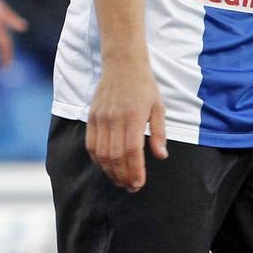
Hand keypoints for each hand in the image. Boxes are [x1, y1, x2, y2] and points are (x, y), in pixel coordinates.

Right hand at [86, 57, 167, 191]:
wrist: (123, 64)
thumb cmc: (144, 86)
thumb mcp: (158, 107)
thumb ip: (159, 133)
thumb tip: (161, 156)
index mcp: (133, 116)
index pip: (132, 150)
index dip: (135, 170)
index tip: (139, 184)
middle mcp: (114, 119)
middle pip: (115, 156)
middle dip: (123, 176)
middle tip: (131, 187)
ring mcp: (101, 118)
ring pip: (101, 153)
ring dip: (110, 171)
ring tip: (120, 181)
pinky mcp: (91, 117)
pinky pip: (91, 144)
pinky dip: (97, 160)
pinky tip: (106, 167)